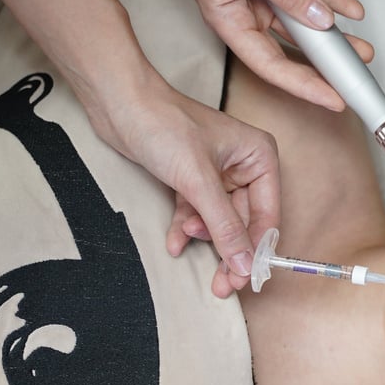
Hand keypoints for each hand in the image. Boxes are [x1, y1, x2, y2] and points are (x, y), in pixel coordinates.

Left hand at [94, 77, 280, 296]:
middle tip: (222, 283)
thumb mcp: (198, 181)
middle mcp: (243, 166)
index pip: (267, 214)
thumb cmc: (163, 123)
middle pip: (244, 222)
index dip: (257, 249)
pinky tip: (174, 241)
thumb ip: (224, 226)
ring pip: (218, 221)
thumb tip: (246, 264)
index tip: (246, 277)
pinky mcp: (191, 179)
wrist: (118, 102)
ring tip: (184, 243)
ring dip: (203, 237)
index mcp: (259, 157)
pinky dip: (184, 227)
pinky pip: (196, 213)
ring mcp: (217, 174)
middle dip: (229, 250)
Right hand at [185, 0, 373, 110]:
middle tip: (351, 77)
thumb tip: (319, 17)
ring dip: (335, 36)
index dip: (303, 86)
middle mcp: (246, 12)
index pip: (271, 66)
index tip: (331, 98)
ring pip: (305, 23)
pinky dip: (331, 0)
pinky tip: (350, 11)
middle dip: (325, 65)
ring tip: (360, 48)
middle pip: (291, 50)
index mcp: (228, 21)